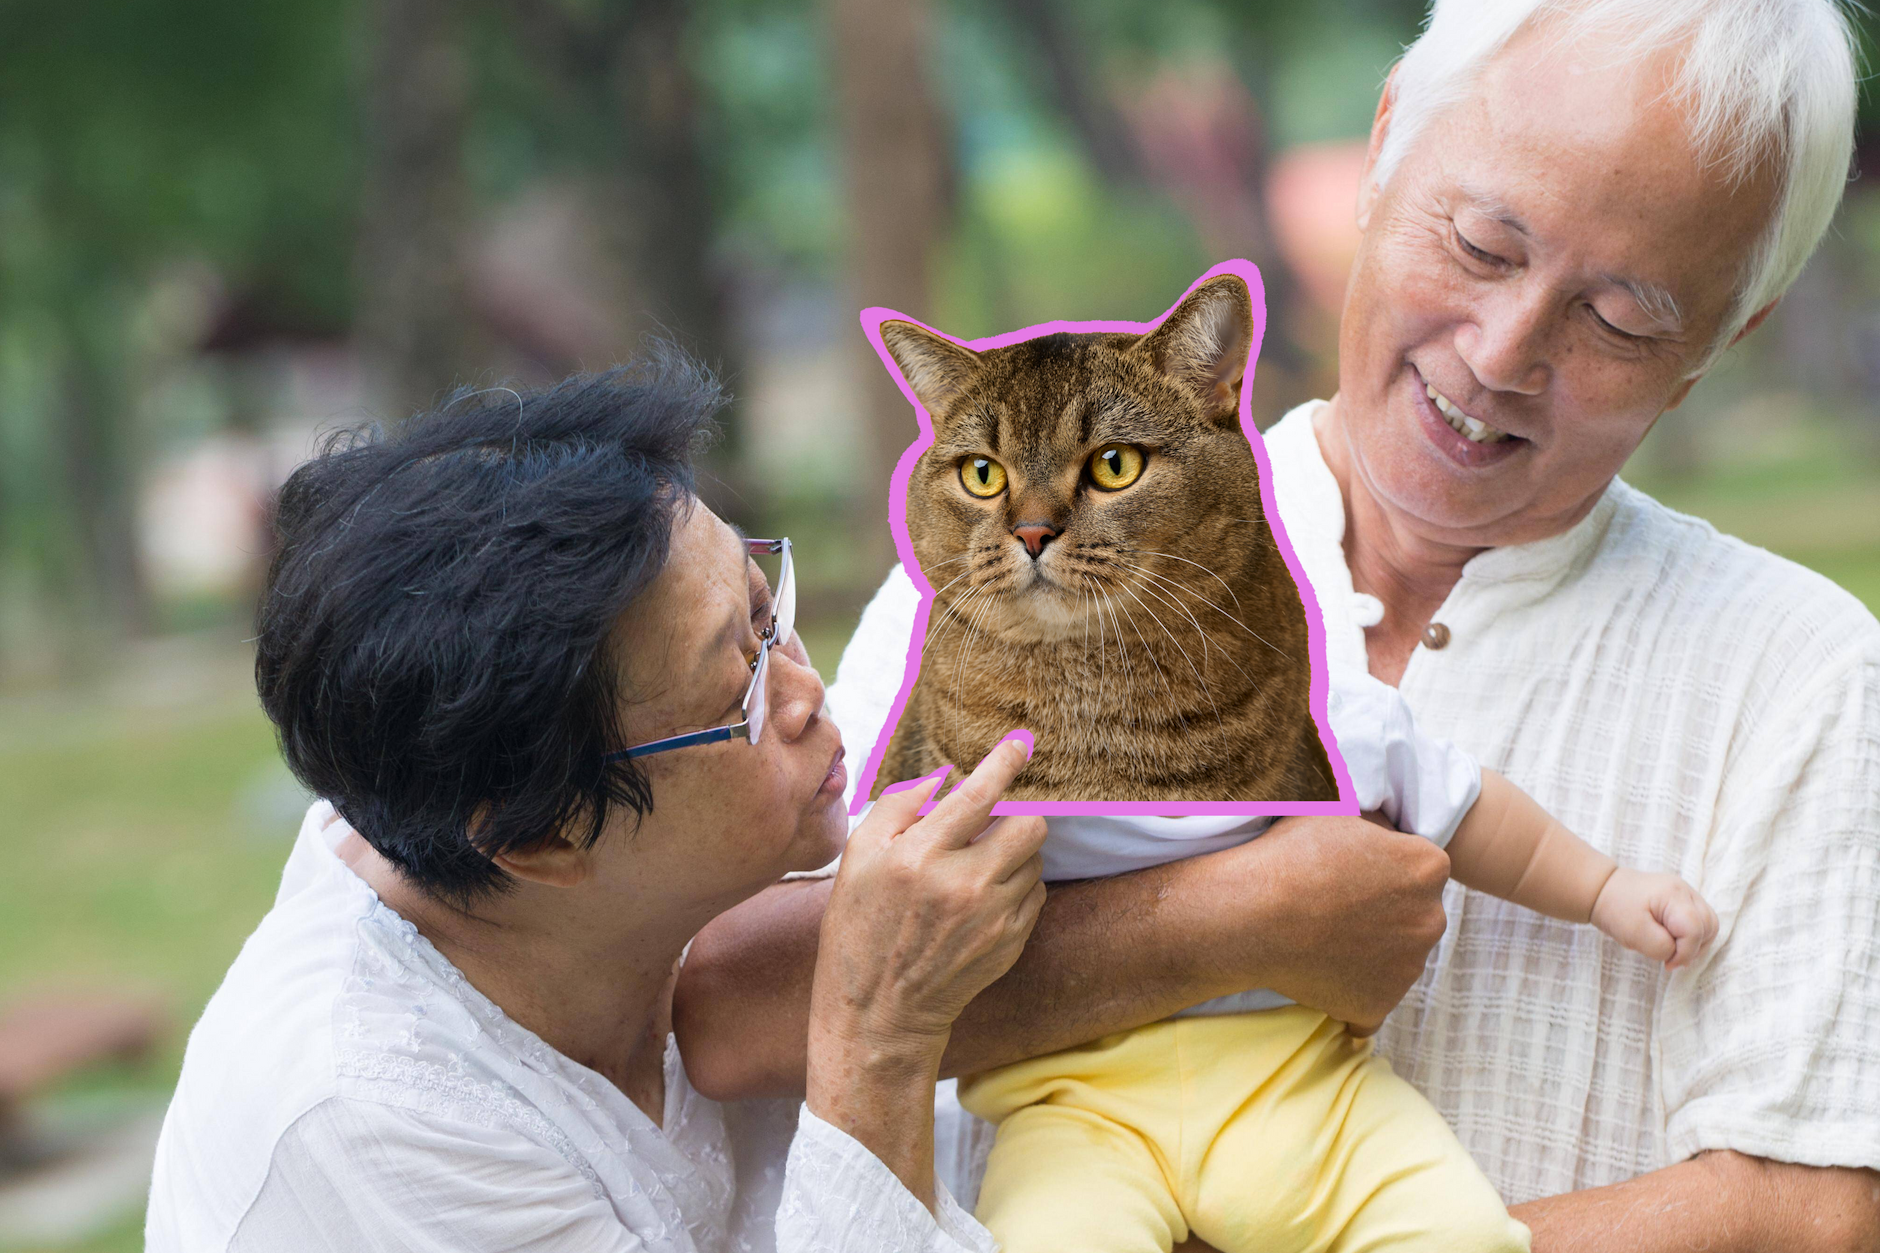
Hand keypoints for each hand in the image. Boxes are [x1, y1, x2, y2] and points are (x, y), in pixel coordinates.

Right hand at [811, 737, 1048, 1070]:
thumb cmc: (860, 926)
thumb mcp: (858, 857)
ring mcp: (992, 918)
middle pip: (1030, 825)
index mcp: (919, 857)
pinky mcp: (1011, 942)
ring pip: (1034, 859)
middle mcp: (963, 885)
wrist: (879, 1010)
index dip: (1005, 762)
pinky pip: (1034, 893)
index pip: (979, 795)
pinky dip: (1016, 884)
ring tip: (977, 865)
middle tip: (993, 819)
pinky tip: (982, 897)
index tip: (1020, 744)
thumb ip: (900, 805)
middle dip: (1018, 813)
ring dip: (1014, 851)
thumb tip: (946, 775)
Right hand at [1233, 814, 1450, 1034]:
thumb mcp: (1337, 812)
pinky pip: (1372, 1003)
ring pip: (1396, 959)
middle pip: (1414, 915)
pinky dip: (1353, 995)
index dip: (1385, 869)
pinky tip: (1325, 979)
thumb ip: (1373, 822)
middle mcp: (1430, 919)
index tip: (1352, 872)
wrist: (1253, 914)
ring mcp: (1408, 968)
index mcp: (1427, 868)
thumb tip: (1380, 829)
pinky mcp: (1379, 1005)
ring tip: (1322, 940)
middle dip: (1386, 913)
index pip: (1420, 868)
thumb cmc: (1291, 855)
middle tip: (1337, 908)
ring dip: (1370, 953)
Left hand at [1589, 868, 1718, 968]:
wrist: (1601, 889)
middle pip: (1709, 925)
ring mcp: (1685, 892)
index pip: (1694, 930)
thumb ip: (1661, 947)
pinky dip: (1692, 935)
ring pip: (1709, 923)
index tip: (1667, 964)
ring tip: (1673, 951)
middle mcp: (1684, 890)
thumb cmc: (1615, 909)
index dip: (1685, 952)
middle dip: (1694, 947)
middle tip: (1672, 959)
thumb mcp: (1633, 934)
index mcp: (1673, 895)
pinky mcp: (1682, 899)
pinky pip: (1699, 920)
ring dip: (1696, 942)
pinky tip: (1673, 941)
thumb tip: (1678, 954)